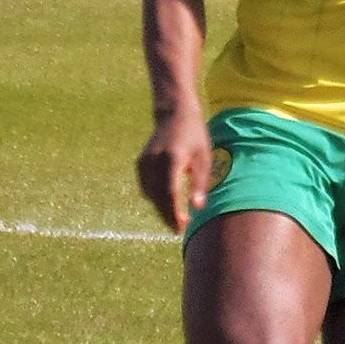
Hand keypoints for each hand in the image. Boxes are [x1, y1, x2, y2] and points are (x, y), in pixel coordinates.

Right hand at [136, 111, 213, 233]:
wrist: (175, 115)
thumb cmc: (195, 137)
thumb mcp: (204, 158)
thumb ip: (200, 183)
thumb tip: (197, 207)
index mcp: (172, 158)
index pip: (169, 192)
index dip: (173, 213)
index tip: (181, 227)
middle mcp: (154, 160)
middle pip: (157, 196)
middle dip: (167, 215)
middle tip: (180, 228)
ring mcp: (144, 162)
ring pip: (150, 194)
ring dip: (160, 208)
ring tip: (176, 218)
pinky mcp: (140, 163)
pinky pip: (146, 187)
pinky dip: (155, 197)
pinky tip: (167, 202)